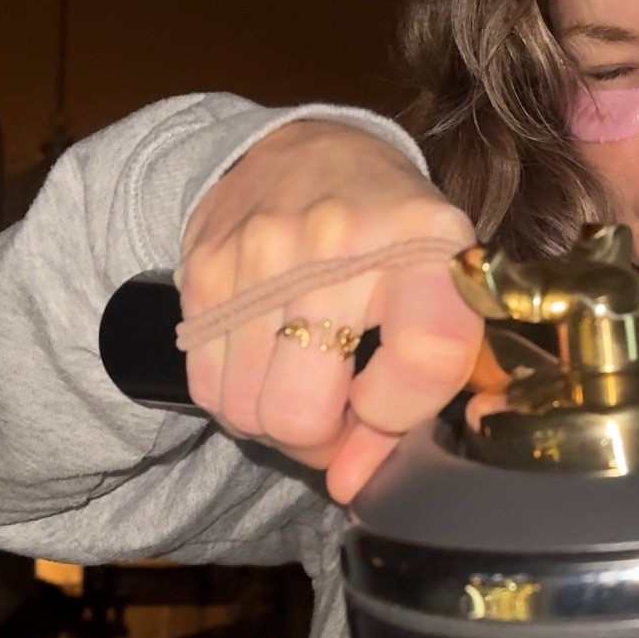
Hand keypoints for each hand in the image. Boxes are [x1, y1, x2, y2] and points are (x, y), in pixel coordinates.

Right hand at [178, 120, 480, 501]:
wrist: (311, 150)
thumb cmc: (394, 241)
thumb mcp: (435, 298)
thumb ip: (411, 403)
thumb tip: (350, 486)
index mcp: (426, 245)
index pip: (426, 356)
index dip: (401, 411)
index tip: (389, 406)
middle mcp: (341, 243)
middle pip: (304, 412)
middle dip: (321, 438)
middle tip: (339, 411)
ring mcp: (261, 253)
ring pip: (247, 413)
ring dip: (275, 421)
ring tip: (304, 380)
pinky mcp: (203, 267)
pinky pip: (207, 387)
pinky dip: (237, 396)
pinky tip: (267, 362)